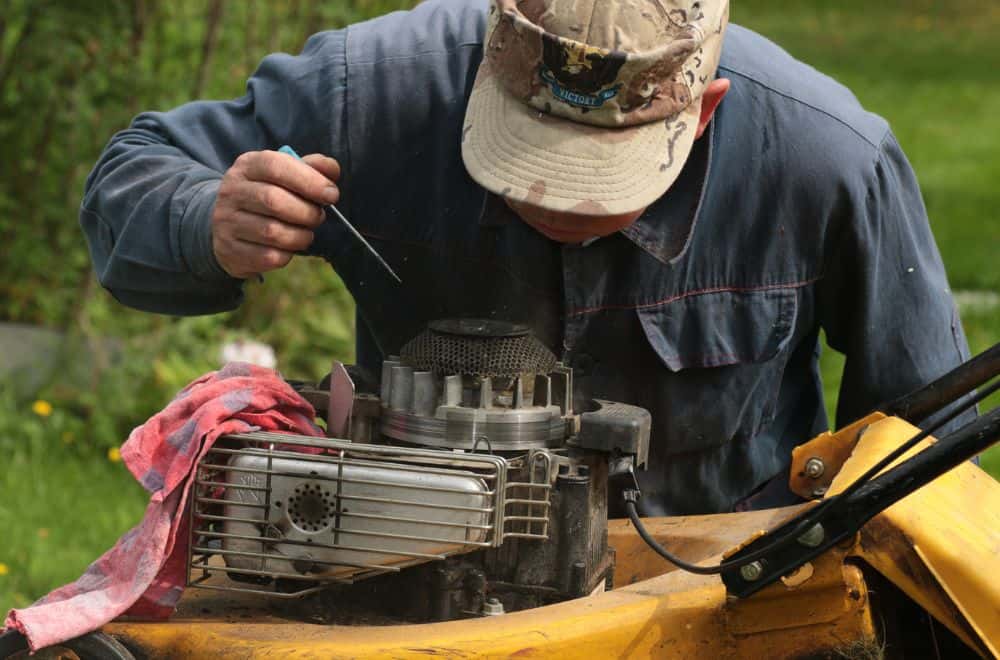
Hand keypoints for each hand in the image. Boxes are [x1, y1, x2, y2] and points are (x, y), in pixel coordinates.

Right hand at [211, 149, 340, 278]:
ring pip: (272, 232)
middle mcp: (232, 191)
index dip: (309, 180)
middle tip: (318, 217)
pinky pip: (268, 256)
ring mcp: (226, 222)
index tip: (332, 194)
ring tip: (306, 234)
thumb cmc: (268, 195)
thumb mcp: (285, 175)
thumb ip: (311, 168)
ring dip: (300, 236)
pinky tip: (288, 248)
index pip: (276, 166)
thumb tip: (332, 170)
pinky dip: (287, 255)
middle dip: (306, 212)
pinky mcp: (229, 250)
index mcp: (248, 166)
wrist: (229, 224)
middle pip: (273, 200)